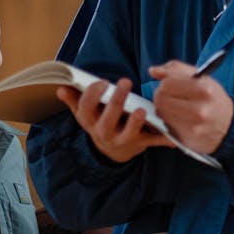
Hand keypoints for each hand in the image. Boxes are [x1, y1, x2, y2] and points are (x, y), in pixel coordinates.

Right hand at [57, 80, 172, 162]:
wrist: (112, 151)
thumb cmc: (99, 122)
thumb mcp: (85, 113)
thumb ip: (74, 99)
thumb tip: (61, 87)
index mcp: (89, 121)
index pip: (86, 108)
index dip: (92, 95)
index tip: (101, 82)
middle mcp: (104, 132)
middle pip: (107, 119)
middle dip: (116, 102)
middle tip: (125, 82)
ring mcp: (122, 140)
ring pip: (128, 133)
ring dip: (135, 123)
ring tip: (141, 110)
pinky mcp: (140, 144)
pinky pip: (153, 142)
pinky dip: (164, 140)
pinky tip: (173, 136)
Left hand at [149, 60, 233, 154]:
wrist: (230, 125)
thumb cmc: (214, 99)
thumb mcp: (202, 77)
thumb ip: (176, 69)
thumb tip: (153, 71)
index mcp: (204, 90)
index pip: (167, 83)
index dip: (165, 83)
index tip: (171, 85)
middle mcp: (200, 109)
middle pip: (160, 99)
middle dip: (162, 96)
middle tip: (171, 97)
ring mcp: (194, 127)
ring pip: (161, 113)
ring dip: (164, 109)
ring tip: (176, 108)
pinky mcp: (188, 139)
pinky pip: (167, 127)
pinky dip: (169, 122)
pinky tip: (180, 119)